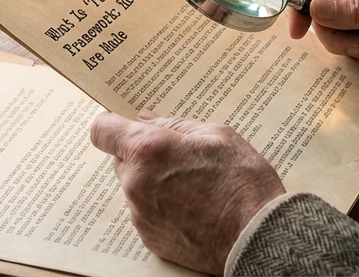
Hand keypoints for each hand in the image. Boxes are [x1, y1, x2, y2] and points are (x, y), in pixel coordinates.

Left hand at [89, 111, 284, 274]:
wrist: (256, 237)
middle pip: (121, 160)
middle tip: (178, 158)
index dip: (112, 125)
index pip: (102, 131)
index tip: (125, 126)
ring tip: (193, 186)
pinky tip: (192, 208)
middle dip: (142, 155)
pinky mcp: (149, 238)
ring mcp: (140, 215)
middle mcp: (136, 183)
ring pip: (135, 187)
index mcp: (148, 150)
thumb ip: (174, 126)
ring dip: (153, 183)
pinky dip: (162, 208)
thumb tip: (145, 121)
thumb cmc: (242, 182)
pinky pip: (146, 213)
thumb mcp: (216, 135)